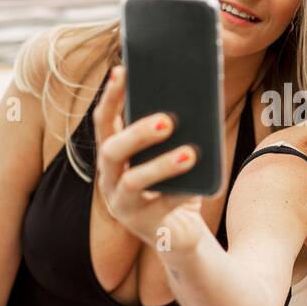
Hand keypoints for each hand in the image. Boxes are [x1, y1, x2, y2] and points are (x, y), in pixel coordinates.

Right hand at [93, 66, 210, 252]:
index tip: (122, 71)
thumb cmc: (177, 186)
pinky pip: (161, 207)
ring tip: (190, 154)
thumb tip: (196, 97)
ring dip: (161, 165)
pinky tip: (201, 184)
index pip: (105, 122)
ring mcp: (123, 205)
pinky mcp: (144, 227)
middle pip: (112, 151)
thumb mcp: (175, 156)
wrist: (184, 235)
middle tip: (167, 120)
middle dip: (138, 132)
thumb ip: (178, 133)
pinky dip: (182, 192)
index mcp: (114, 157)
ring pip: (133, 181)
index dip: (111, 96)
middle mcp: (111, 180)